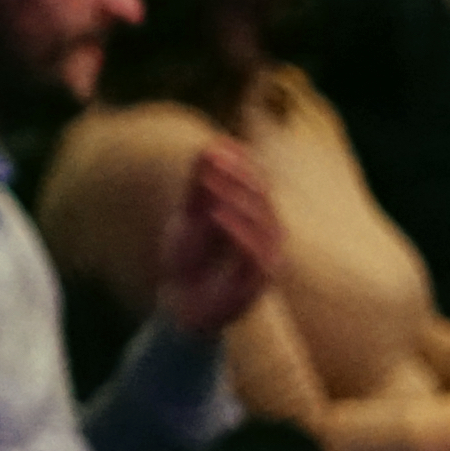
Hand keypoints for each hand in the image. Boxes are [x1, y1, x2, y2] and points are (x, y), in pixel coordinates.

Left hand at [155, 138, 283, 336]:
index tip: (216, 145)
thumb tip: (209, 147)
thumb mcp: (189, 217)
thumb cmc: (188, 260)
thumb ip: (198, 187)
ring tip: (210, 186)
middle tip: (211, 160)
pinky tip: (216, 215)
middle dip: (237, 176)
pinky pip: (255, 253)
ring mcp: (267, 259)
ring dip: (236, 200)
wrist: (180, 306)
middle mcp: (269, 235)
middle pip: (263, 197)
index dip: (239, 162)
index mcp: (257, 217)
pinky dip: (237, 231)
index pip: (257, 181)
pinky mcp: (257, 282)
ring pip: (264, 223)